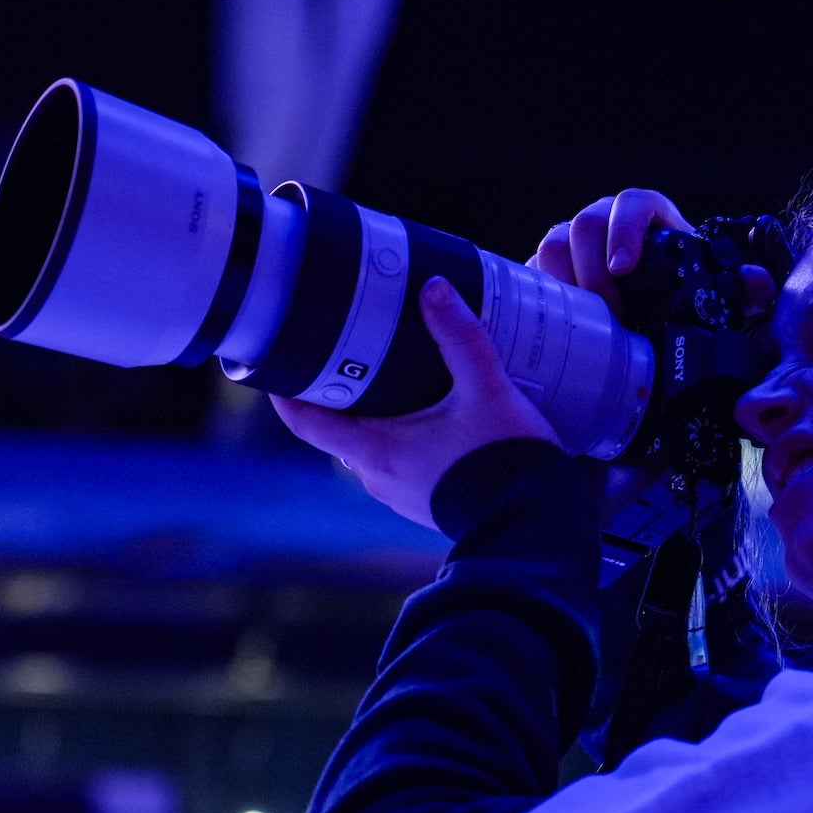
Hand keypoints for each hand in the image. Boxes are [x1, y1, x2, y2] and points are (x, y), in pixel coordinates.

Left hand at [270, 276, 556, 529]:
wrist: (538, 524)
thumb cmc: (508, 462)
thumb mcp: (487, 391)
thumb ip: (461, 338)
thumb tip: (435, 288)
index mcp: (378, 451)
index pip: (306, 424)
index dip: (283, 394)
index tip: (274, 365)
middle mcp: (379, 478)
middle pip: (338, 431)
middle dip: (337, 396)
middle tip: (344, 354)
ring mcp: (401, 495)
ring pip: (369, 448)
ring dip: (372, 419)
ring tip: (389, 379)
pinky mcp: (426, 502)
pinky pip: (398, 465)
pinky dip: (400, 439)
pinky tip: (427, 417)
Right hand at [529, 189, 778, 319]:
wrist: (657, 321)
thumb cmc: (689, 300)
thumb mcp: (723, 295)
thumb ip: (747, 288)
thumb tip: (753, 282)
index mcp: (650, 220)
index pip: (634, 203)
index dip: (625, 230)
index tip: (624, 268)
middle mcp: (607, 226)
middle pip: (584, 226)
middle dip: (592, 270)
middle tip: (610, 313)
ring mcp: (574, 248)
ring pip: (553, 246)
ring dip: (562, 282)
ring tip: (583, 320)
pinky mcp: (552, 274)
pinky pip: (532, 274)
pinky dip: (537, 297)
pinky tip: (552, 324)